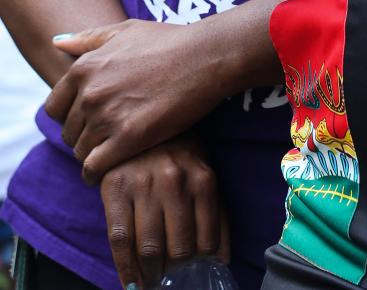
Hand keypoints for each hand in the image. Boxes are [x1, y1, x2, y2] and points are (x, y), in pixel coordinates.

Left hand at [45, 19, 227, 183]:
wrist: (206, 56)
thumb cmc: (170, 40)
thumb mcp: (126, 30)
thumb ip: (88, 38)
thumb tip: (57, 42)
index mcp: (84, 68)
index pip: (54, 107)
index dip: (70, 115)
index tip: (88, 119)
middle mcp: (89, 94)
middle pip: (68, 132)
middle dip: (83, 136)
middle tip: (106, 136)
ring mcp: (107, 117)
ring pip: (81, 151)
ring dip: (93, 154)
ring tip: (113, 151)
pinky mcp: (128, 139)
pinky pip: (95, 168)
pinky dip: (97, 173)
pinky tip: (111, 170)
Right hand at [100, 135, 227, 289]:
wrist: (142, 121)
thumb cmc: (179, 154)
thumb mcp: (204, 174)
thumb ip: (216, 213)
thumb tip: (222, 259)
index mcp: (202, 179)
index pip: (206, 239)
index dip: (200, 263)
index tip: (195, 271)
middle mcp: (175, 181)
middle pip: (178, 247)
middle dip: (175, 270)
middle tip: (170, 276)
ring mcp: (143, 185)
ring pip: (149, 247)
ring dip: (151, 274)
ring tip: (152, 279)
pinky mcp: (116, 188)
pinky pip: (119, 240)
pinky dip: (126, 269)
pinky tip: (131, 282)